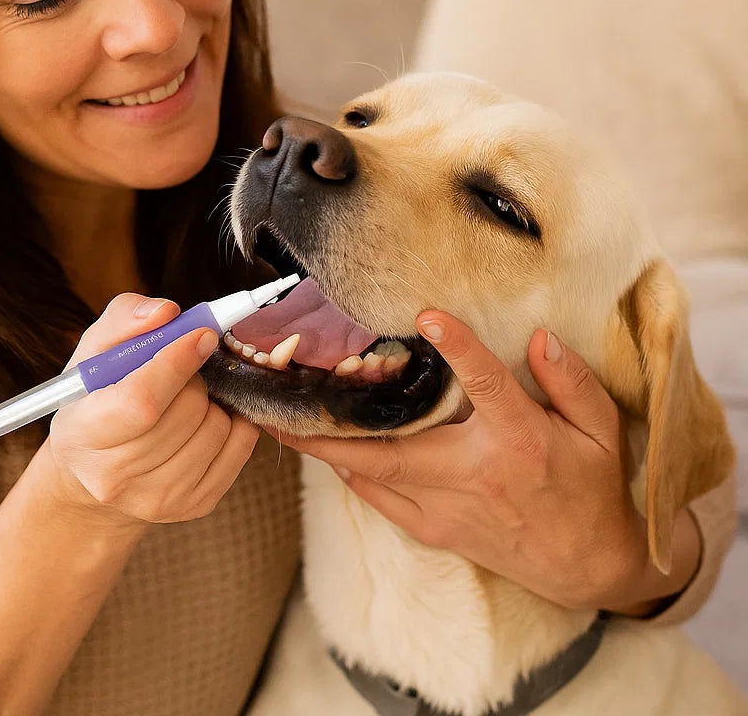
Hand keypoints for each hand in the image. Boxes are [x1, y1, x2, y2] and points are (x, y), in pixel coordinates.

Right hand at [46, 294, 259, 531]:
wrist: (94, 472)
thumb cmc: (96, 399)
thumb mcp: (94, 352)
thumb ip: (125, 319)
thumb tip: (167, 312)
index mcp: (83, 434)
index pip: (142, 402)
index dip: (177, 363)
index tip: (201, 335)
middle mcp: (115, 478)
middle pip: (187, 413)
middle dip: (193, 378)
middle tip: (178, 373)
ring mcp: (158, 499)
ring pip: (217, 427)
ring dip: (211, 401)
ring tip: (183, 401)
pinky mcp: (194, 506)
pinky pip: (240, 447)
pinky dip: (232, 422)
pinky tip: (203, 420)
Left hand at [263, 312, 701, 614]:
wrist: (587, 567)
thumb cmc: (592, 489)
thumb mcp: (601, 432)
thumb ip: (572, 383)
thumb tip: (539, 337)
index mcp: (520, 440)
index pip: (487, 386)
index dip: (459, 349)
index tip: (428, 315)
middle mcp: (475, 472)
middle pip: (395, 446)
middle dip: (335, 424)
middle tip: (285, 399)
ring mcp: (449, 507)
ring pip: (375, 474)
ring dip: (327, 448)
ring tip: (281, 422)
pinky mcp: (435, 529)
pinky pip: (381, 498)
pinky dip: (351, 473)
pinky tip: (324, 450)